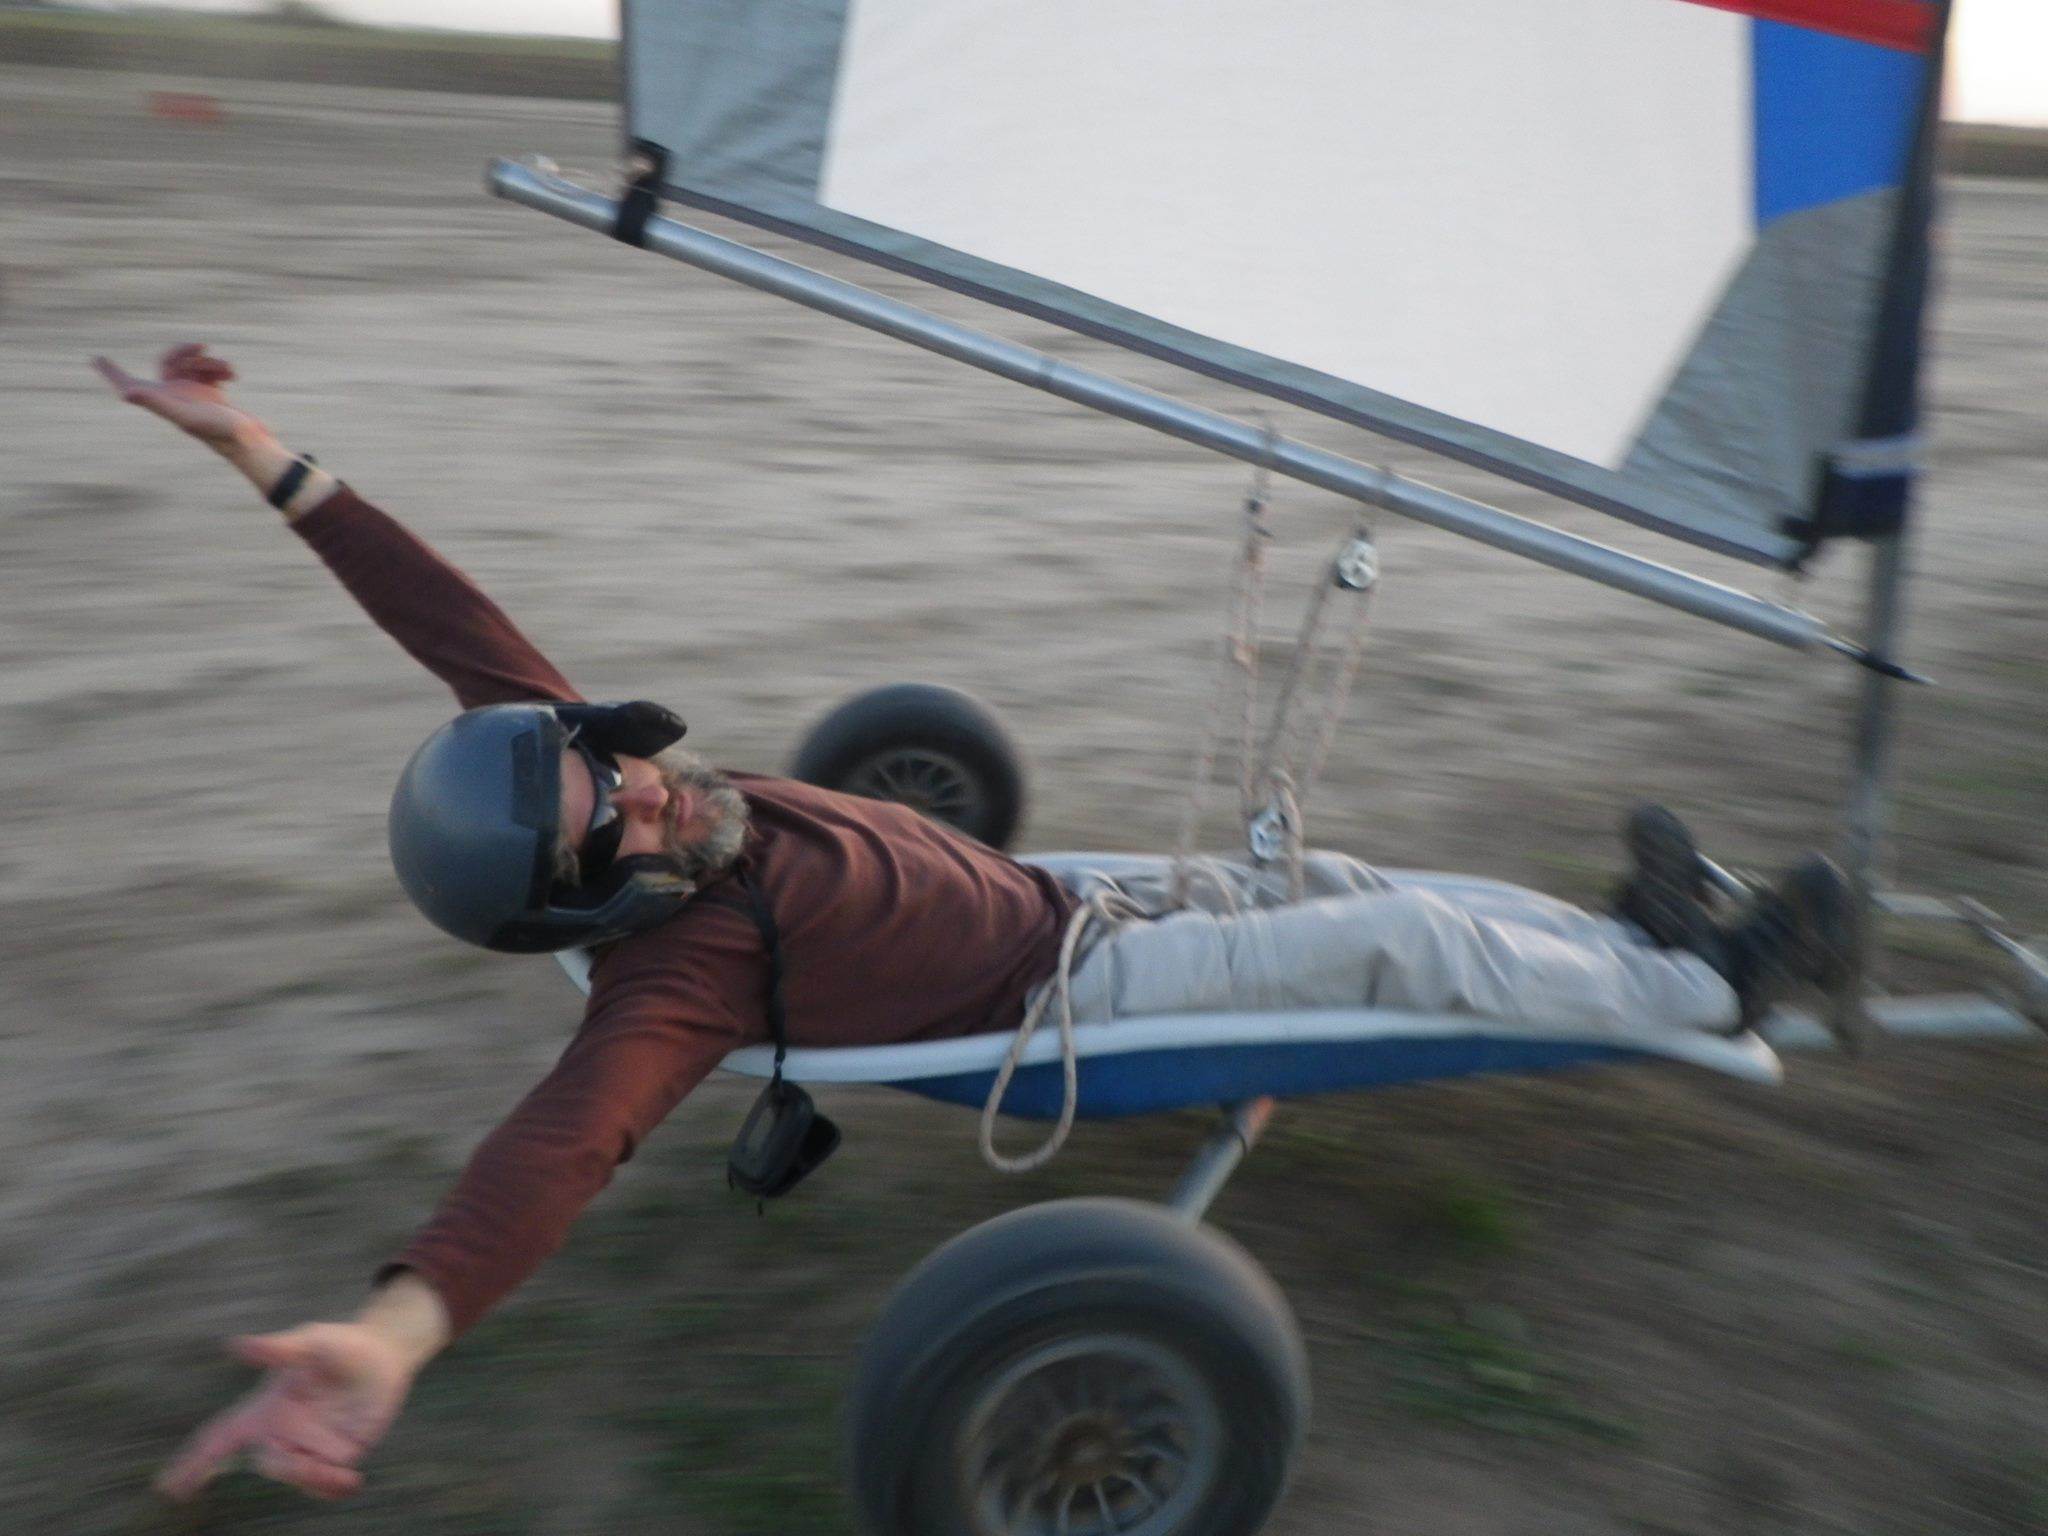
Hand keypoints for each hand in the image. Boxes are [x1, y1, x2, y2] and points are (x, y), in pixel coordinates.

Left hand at [92, 343, 273, 453]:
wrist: (249, 443)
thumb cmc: (219, 432)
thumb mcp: (187, 417)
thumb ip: (158, 404)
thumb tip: (127, 392)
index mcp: (163, 402)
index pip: (130, 385)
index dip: (112, 373)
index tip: (95, 359)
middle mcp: (174, 397)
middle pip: (167, 363)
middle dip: (183, 352)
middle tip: (201, 346)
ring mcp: (192, 395)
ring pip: (193, 364)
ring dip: (211, 363)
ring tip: (228, 371)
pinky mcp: (210, 394)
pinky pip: (208, 371)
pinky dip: (220, 370)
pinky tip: (232, 377)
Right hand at [155, 1322, 418, 1501]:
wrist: (383, 1356)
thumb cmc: (339, 1345)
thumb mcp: (312, 1342)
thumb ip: (277, 1349)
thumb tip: (235, 1344)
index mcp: (264, 1408)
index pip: (219, 1437)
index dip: (193, 1461)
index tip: (168, 1487)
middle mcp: (281, 1432)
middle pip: (269, 1464)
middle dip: (290, 1467)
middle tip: (324, 1461)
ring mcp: (307, 1447)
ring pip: (298, 1478)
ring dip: (316, 1478)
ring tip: (346, 1473)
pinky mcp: (334, 1458)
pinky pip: (323, 1485)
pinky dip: (333, 1488)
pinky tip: (352, 1480)